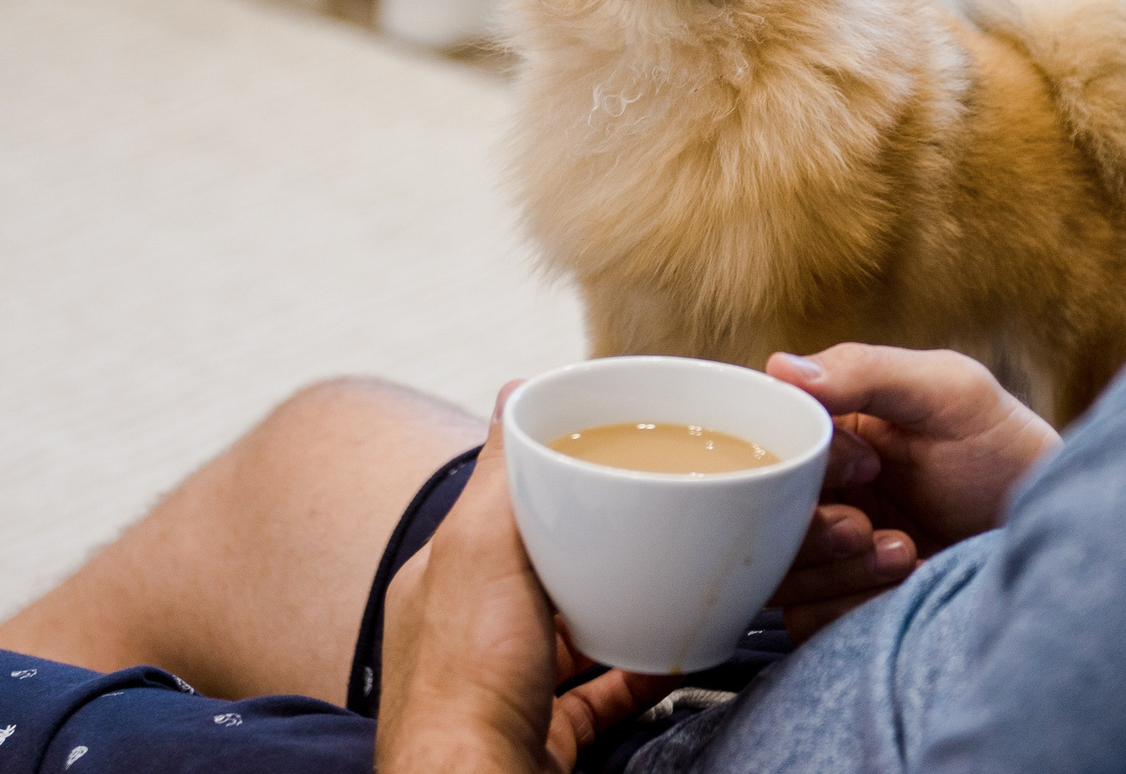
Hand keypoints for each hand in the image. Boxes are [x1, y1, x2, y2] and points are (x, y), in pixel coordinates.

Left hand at [376, 384, 667, 773]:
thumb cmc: (466, 681)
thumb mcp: (480, 549)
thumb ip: (503, 474)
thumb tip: (517, 391)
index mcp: (448, 577)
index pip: (508, 511)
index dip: (559, 483)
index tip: (615, 460)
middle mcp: (472, 631)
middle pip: (550, 571)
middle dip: (603, 546)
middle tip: (661, 519)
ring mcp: (509, 686)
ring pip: (578, 632)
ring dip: (625, 608)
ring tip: (677, 578)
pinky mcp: (545, 733)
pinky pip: (601, 693)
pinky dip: (639, 669)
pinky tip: (675, 650)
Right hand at [763, 345, 1059, 640]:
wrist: (1059, 535)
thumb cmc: (1006, 452)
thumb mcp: (949, 391)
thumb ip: (868, 371)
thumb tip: (781, 366)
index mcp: (826, 430)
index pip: (761, 442)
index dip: (795, 461)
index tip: (863, 464)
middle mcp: (815, 489)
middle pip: (754, 515)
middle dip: (812, 527)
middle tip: (865, 525)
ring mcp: (824, 550)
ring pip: (777, 571)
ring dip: (836, 569)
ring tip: (904, 551)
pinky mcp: (839, 604)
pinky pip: (806, 618)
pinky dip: (848, 607)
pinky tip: (903, 586)